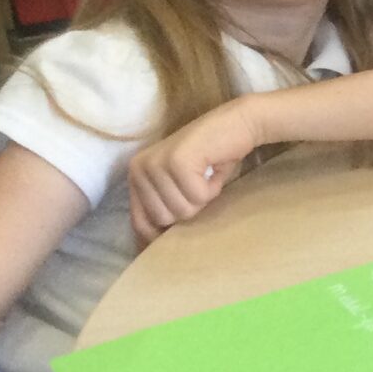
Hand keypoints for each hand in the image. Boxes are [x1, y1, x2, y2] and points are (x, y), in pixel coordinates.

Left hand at [127, 97, 263, 245]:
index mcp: (136, 175)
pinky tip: (213, 169)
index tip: (176, 241)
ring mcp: (156, 163)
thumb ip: (165, 206)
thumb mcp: (180, 186)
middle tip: (200, 187)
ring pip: (182, 210)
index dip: (161, 235)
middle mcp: (139, 168)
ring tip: (206, 177)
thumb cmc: (212, 158)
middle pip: (165, 219)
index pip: (140, 223)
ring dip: (203, 198)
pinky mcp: (177, 161)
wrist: (236, 123)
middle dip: (191, 209)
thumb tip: (154, 248)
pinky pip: (198, 196)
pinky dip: (213, 188)